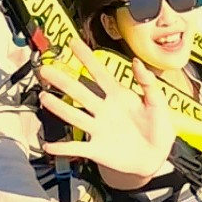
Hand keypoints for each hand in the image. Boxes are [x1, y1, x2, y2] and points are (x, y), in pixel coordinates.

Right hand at [38, 35, 174, 177]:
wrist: (156, 157)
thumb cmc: (158, 129)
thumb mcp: (158, 103)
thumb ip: (148, 83)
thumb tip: (137, 61)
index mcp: (118, 96)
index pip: (99, 73)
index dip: (87, 58)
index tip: (73, 43)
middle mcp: (104, 110)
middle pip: (79, 92)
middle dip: (62, 80)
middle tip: (46, 70)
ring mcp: (98, 128)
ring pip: (74, 115)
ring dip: (58, 107)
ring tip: (44, 97)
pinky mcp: (96, 148)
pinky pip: (76, 147)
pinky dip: (62, 148)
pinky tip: (49, 145)